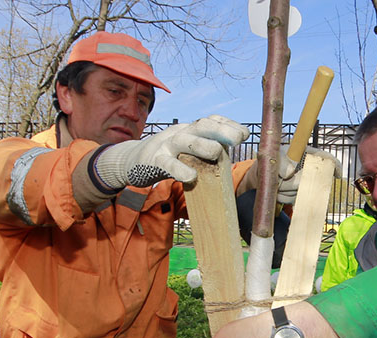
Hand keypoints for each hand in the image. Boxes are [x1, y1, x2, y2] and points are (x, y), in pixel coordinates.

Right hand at [94, 115, 249, 188]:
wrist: (132, 161)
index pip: (211, 121)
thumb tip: (229, 153)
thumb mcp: (187, 150)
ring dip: (203, 146)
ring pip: (186, 141)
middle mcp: (180, 133)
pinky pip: (168, 165)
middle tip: (238, 140)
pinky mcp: (154, 161)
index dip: (228, 125)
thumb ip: (205, 149)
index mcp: (190, 130)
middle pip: (202, 126)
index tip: (244, 134)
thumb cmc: (167, 157)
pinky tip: (191, 177)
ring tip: (216, 153)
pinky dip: (180, 170)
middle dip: (222, 131)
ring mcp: (166, 145)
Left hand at [242, 146, 339, 204]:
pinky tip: (277, 190)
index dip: (334, 165)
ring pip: (298, 192)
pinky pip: (291, 200)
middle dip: (293, 181)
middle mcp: (307, 170)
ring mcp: (302, 184)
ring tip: (277, 181)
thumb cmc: (271, 160)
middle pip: (310, 180)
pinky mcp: (296, 196)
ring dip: (285, 188)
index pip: (325, 157)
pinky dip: (282, 196)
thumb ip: (282, 162)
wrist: (261, 175)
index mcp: (306, 155)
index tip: (337, 174)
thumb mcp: (274, 156)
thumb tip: (289, 173)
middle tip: (282, 176)